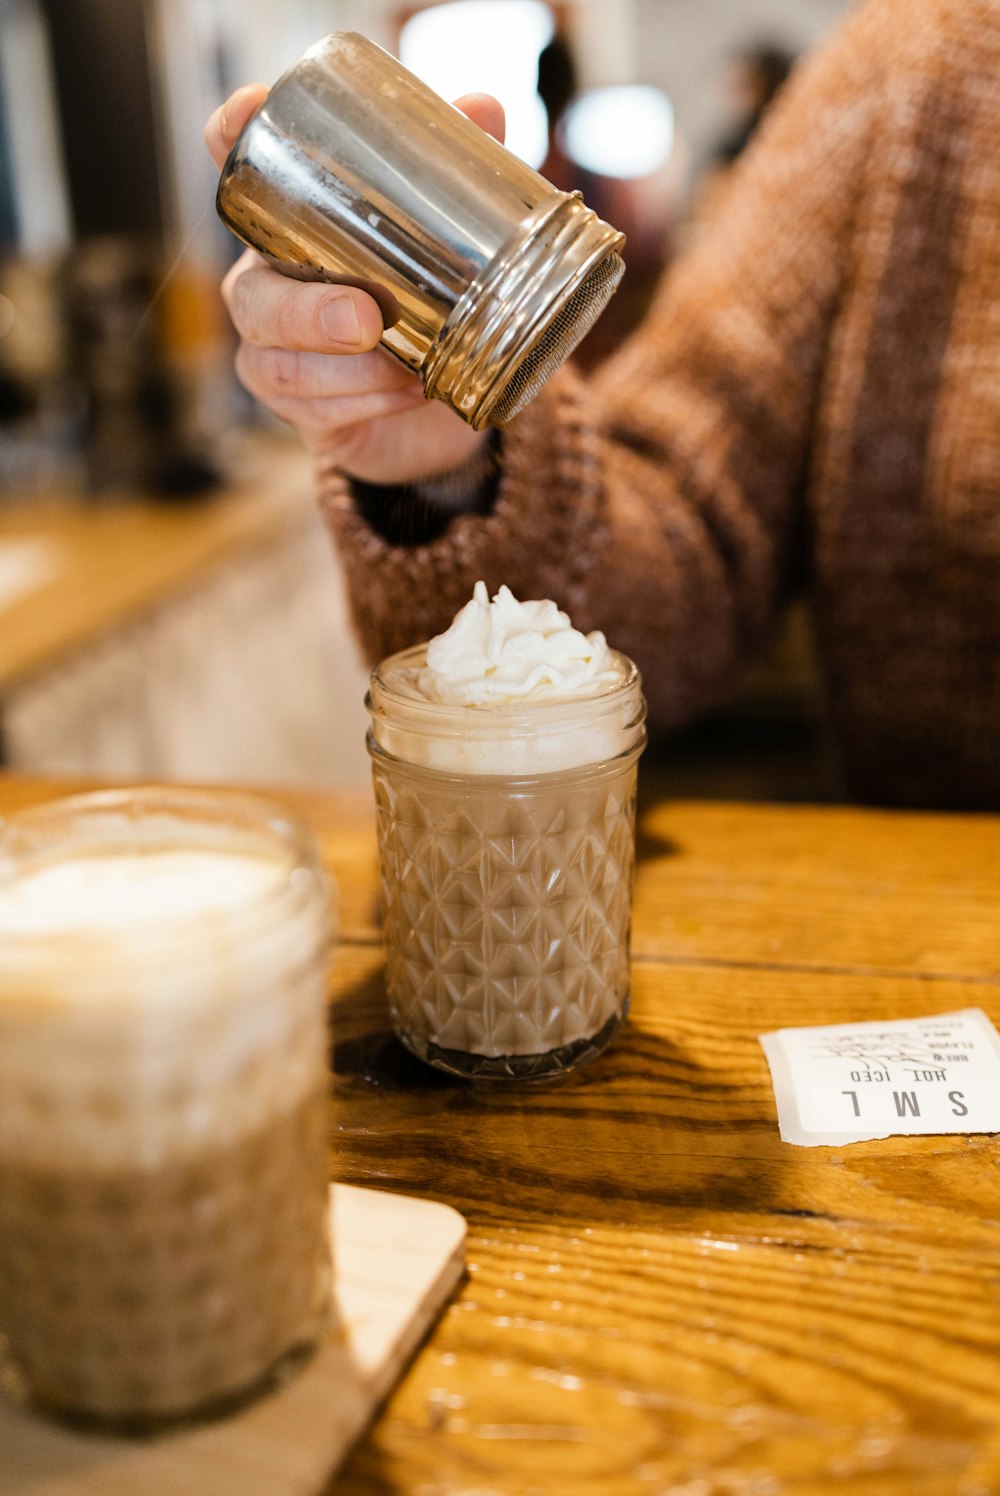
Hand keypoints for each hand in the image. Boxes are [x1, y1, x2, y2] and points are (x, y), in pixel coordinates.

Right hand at [204, 85, 504, 484]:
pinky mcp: (303, 414)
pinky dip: (369, 402)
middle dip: (305, 312)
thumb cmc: (421, 307)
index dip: (230, 141)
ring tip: (409, 367)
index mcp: (288, 232)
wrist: (431, 411)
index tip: (247, 110)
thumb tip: (485, 106)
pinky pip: (318, 411)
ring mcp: (275, 355)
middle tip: (367, 317)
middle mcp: (266, 289)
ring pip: (281, 365)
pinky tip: (408, 393)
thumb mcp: (446, 242)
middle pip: (253, 296)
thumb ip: (457, 182)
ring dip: (350, 370)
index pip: (241, 175)